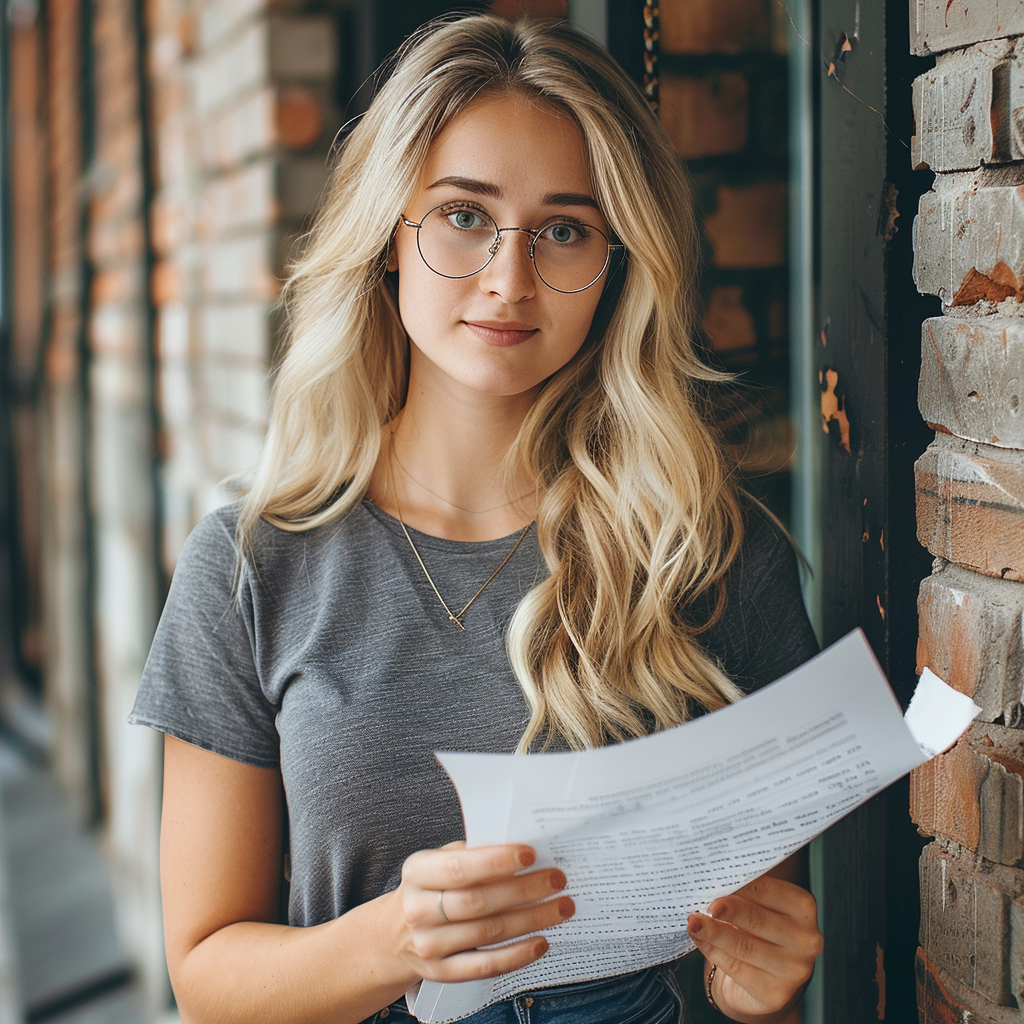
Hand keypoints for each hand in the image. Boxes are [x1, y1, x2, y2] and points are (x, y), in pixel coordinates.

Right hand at [390, 841, 574, 983]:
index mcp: (418, 872)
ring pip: (488, 932)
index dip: (496, 861)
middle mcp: (419, 909)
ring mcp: (430, 944)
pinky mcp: (443, 972)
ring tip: (561, 907)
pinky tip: (541, 941)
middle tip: (557, 879)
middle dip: (523, 890)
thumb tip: (521, 847)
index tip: (530, 854)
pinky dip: (517, 955)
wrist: (394, 934)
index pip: (459, 867)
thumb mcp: (437, 861)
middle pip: (478, 902)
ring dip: (531, 919)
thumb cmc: (429, 888)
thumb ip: (471, 853)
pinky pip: (485, 965)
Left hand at [686, 873, 821, 1021]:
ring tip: (693, 922)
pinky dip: (713, 951)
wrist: (765, 976)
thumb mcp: (759, 907)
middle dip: (730, 910)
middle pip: (759, 920)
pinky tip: (699, 940)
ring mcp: (793, 970)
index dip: (740, 884)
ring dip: (714, 933)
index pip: (768, 890)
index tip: (717, 878)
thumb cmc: (760, 930)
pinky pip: (737, 968)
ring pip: (745, 946)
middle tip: (709, 904)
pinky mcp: (775, 993)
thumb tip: (712, 882)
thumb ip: (743, 894)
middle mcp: (805, 939)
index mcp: (803, 907)